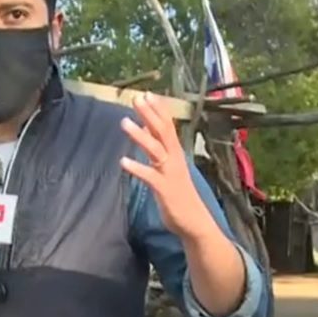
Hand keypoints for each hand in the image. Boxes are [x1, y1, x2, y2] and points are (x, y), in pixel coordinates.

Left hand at [119, 92, 214, 239]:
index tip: (146, 93)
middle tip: (136, 97)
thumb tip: (145, 127)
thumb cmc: (179, 193)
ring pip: (156, 150)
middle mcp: (174, 159)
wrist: (194, 222)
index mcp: (175, 153)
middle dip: (149, 114)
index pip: (167, 126)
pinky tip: (123, 162)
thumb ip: (157, 147)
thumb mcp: (167, 167)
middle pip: (162, 132)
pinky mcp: (165, 190)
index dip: (158, 110)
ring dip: (140, 135)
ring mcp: (171, 173)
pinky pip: (150, 176)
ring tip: (123, 122)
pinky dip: (137, 168)